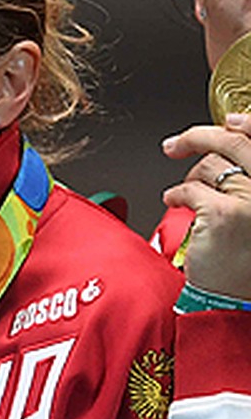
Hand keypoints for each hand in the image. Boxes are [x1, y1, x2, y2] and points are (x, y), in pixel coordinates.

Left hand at [163, 114, 250, 299]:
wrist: (234, 296)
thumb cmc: (243, 255)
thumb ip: (247, 179)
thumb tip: (226, 140)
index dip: (246, 124)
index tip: (229, 122)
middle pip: (234, 143)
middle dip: (197, 137)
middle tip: (174, 145)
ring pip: (208, 166)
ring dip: (188, 177)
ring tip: (184, 195)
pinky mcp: (225, 212)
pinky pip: (189, 188)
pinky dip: (175, 195)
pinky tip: (174, 203)